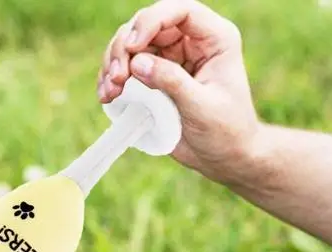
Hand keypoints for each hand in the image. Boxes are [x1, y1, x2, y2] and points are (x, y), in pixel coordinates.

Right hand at [98, 0, 263, 184]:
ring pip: (132, 45)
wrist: (224, 158)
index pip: (180, 12)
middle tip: (116, 78)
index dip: (152, 21)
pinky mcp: (153, 79)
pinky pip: (127, 69)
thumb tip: (137, 63)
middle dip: (125, 47)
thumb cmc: (225, 131)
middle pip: (148, 25)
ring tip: (109, 92)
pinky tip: (107, 97)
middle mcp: (190, 42)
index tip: (133, 46)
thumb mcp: (202, 107)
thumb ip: (172, 82)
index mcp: (213, 39)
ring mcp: (170, 59)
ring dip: (113, 63)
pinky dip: (112, 80)